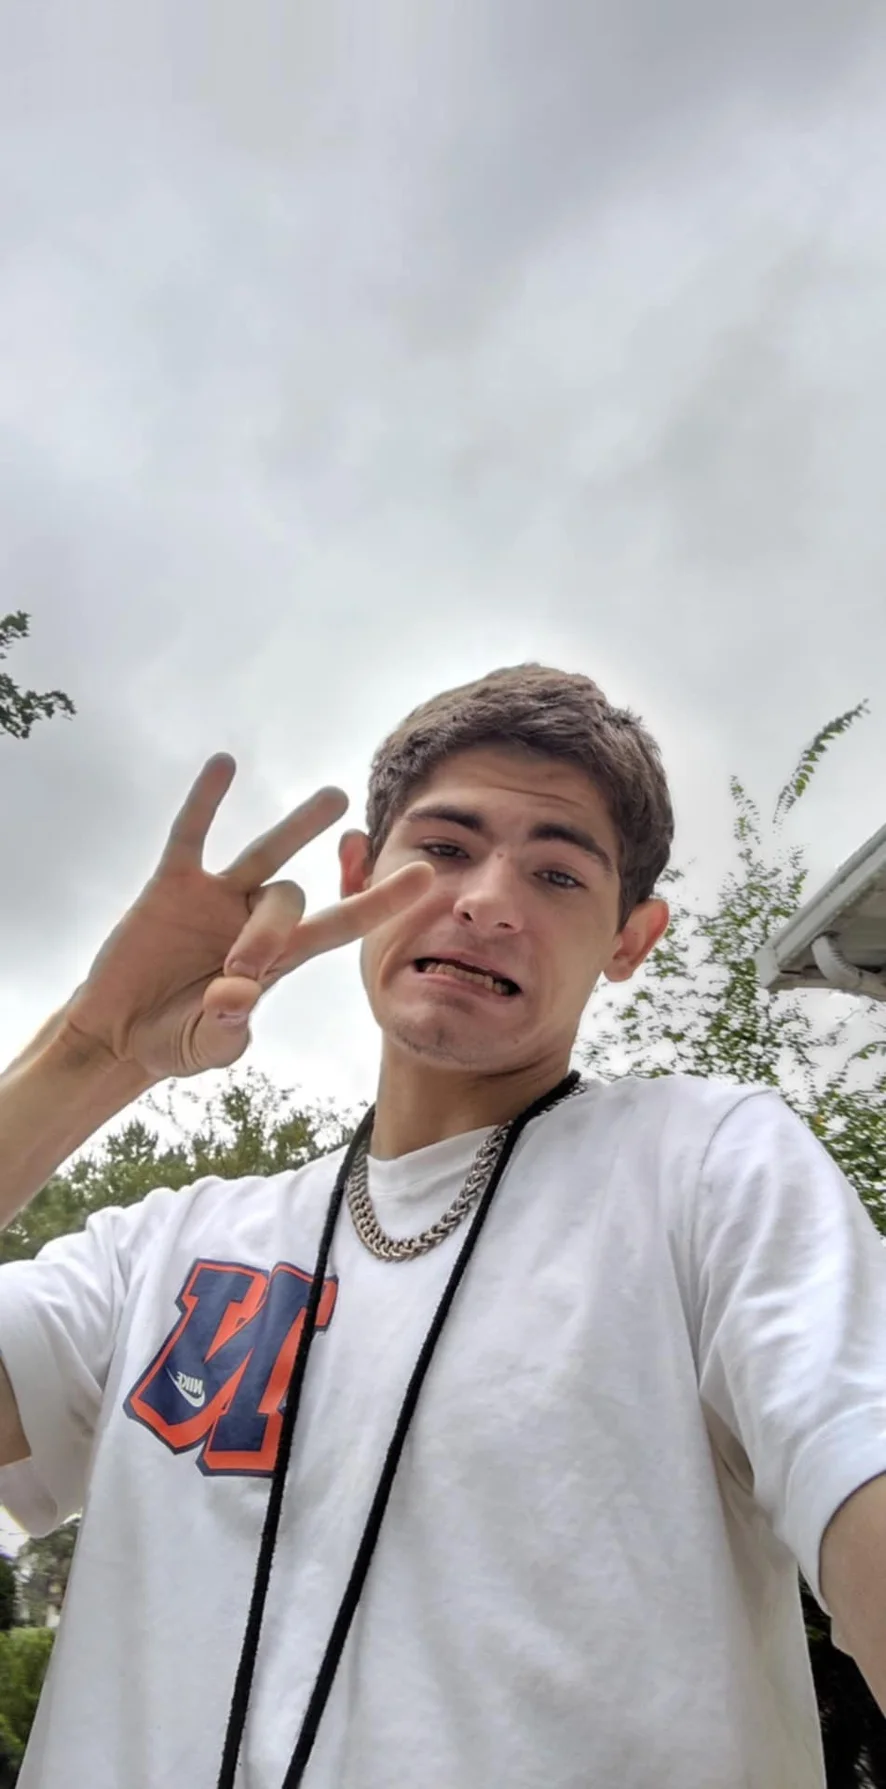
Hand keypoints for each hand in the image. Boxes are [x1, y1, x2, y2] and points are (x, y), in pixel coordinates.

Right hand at [61, 755, 431, 1079]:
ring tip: (336, 800)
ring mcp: (218, 898)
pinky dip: (207, 801)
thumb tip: (236, 996)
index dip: (381, 902)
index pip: (341, 925)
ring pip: (266, 855)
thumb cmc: (175, 1042)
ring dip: (300, 827)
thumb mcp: (204, 1047)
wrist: (122, 1029)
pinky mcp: (173, 884)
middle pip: (290, 903)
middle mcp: (257, 920)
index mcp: (280, 961)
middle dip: (266, 934)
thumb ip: (224, 1029)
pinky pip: (193, 835)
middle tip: (235, 971)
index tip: (426, 877)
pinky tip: (224, 763)